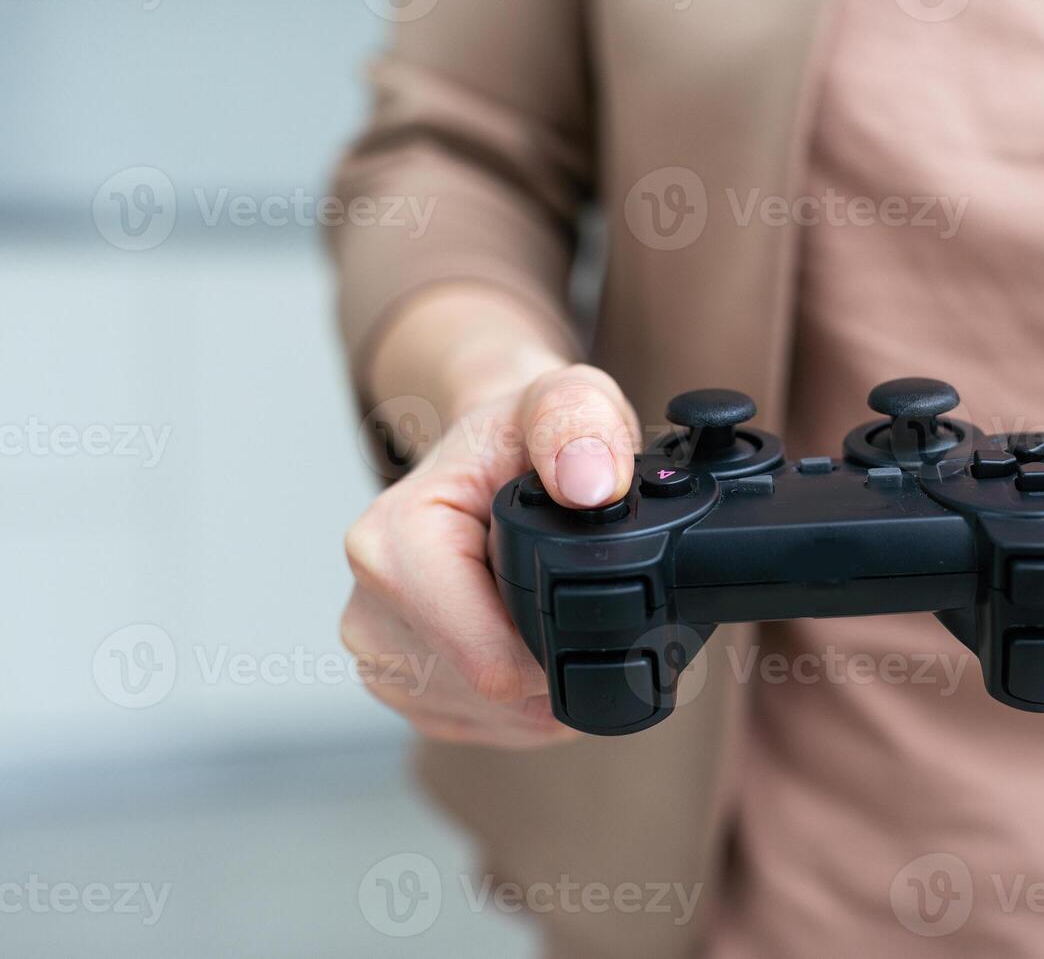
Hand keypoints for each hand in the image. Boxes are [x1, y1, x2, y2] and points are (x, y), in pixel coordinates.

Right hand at [340, 364, 639, 747]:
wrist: (486, 454)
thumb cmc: (521, 432)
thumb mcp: (565, 398)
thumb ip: (581, 422)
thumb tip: (590, 484)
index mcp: (392, 544)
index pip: (492, 661)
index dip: (561, 648)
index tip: (596, 602)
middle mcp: (368, 606)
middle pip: (494, 693)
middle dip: (554, 662)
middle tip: (584, 598)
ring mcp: (376, 655)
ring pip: (492, 716)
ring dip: (542, 684)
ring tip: (552, 609)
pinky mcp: (399, 686)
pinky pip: (481, 724)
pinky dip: (524, 698)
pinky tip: (531, 638)